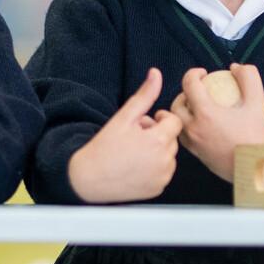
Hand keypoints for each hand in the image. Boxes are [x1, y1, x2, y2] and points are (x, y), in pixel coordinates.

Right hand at [67, 68, 180, 202]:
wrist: (89, 178)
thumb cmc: (105, 147)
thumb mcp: (124, 117)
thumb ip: (144, 95)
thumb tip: (156, 74)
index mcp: (158, 141)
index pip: (175, 122)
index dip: (160, 119)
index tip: (145, 122)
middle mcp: (164, 161)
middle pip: (172, 139)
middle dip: (157, 134)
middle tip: (135, 137)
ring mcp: (162, 177)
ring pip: (169, 156)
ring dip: (157, 151)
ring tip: (135, 151)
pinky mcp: (157, 189)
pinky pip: (164, 173)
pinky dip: (155, 168)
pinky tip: (136, 166)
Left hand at [170, 63, 263, 181]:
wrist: (260, 170)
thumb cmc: (258, 139)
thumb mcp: (258, 103)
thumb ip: (249, 78)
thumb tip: (235, 69)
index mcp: (206, 114)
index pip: (188, 84)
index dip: (194, 73)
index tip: (203, 74)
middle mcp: (194, 130)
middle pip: (176, 105)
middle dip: (183, 93)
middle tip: (197, 91)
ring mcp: (194, 144)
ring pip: (176, 123)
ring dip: (182, 112)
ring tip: (196, 108)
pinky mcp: (198, 156)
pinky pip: (183, 138)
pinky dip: (186, 128)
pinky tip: (200, 126)